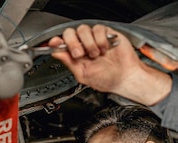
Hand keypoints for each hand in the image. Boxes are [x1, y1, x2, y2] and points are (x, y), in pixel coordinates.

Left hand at [48, 24, 171, 105]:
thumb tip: (56, 53)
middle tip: (79, 54)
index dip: (56, 41)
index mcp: (76, 55)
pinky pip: (97, 29)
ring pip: (83, 29)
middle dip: (72, 43)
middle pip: (70, 32)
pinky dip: (100, 40)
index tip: (53, 43)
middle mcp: (84, 45)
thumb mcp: (83, 74)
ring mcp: (94, 39)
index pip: (62, 43)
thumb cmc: (107, 79)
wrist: (125, 78)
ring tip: (96, 54)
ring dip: (89, 44)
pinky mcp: (106, 33)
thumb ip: (69, 62)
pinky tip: (104, 49)